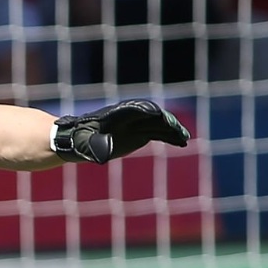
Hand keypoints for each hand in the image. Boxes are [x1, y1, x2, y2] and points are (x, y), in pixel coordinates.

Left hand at [51, 100, 190, 164]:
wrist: (82, 140)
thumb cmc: (82, 141)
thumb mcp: (86, 144)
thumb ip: (95, 147)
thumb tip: (102, 157)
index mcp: (117, 115)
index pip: (136, 109)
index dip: (148, 111)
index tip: (159, 115)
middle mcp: (131, 117)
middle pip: (153, 116)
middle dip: (165, 122)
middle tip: (178, 131)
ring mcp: (138, 124)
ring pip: (159, 124)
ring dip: (172, 130)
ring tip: (184, 138)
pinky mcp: (141, 133)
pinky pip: (159, 133)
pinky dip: (170, 137)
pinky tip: (182, 143)